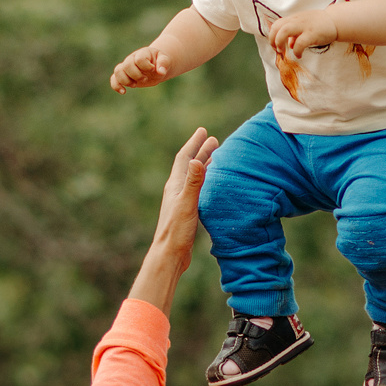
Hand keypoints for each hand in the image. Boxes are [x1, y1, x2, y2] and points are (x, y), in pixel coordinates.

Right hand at [111, 45, 170, 92]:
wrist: (155, 66)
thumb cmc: (160, 62)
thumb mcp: (165, 60)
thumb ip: (164, 63)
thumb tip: (161, 72)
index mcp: (142, 53)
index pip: (139, 59)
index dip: (145, 66)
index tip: (153, 69)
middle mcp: (132, 59)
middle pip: (127, 65)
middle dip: (136, 75)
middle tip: (145, 79)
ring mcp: (126, 67)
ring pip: (118, 71)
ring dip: (126, 80)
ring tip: (135, 85)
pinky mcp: (124, 76)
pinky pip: (114, 79)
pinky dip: (116, 86)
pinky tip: (123, 92)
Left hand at [129, 127, 218, 310]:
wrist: (169, 255)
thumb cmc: (177, 230)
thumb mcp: (188, 204)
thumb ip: (194, 183)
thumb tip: (197, 160)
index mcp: (175, 185)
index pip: (185, 158)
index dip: (194, 143)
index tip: (203, 131)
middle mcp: (176, 191)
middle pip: (190, 165)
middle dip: (201, 151)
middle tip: (214, 140)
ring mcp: (181, 201)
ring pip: (194, 178)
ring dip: (204, 166)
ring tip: (216, 158)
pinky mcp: (186, 212)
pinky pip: (198, 190)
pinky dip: (206, 183)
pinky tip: (213, 187)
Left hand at [265, 6, 337, 60]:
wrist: (336, 20)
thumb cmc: (319, 24)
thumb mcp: (304, 26)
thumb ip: (295, 34)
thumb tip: (288, 44)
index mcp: (294, 19)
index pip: (277, 24)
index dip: (272, 35)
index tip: (275, 45)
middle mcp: (297, 21)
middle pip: (277, 26)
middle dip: (273, 39)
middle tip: (278, 49)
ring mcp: (304, 26)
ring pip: (285, 30)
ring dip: (280, 42)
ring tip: (284, 51)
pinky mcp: (312, 33)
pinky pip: (300, 42)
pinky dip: (296, 51)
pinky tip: (299, 55)